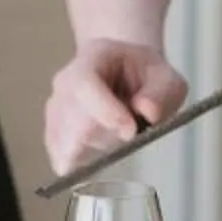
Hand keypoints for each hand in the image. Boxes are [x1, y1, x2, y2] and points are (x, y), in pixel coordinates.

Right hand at [43, 38, 186, 173]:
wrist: (127, 76)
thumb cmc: (147, 77)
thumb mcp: (168, 78)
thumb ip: (163, 93)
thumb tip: (147, 111)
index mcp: (93, 58)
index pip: (84, 84)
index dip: (105, 111)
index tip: (131, 131)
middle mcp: (65, 82)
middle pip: (75, 121)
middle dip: (108, 137)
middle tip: (131, 132)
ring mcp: (55, 108)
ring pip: (68, 144)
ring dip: (99, 150)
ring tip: (117, 134)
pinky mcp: (53, 134)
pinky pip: (62, 159)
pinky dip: (86, 162)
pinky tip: (102, 149)